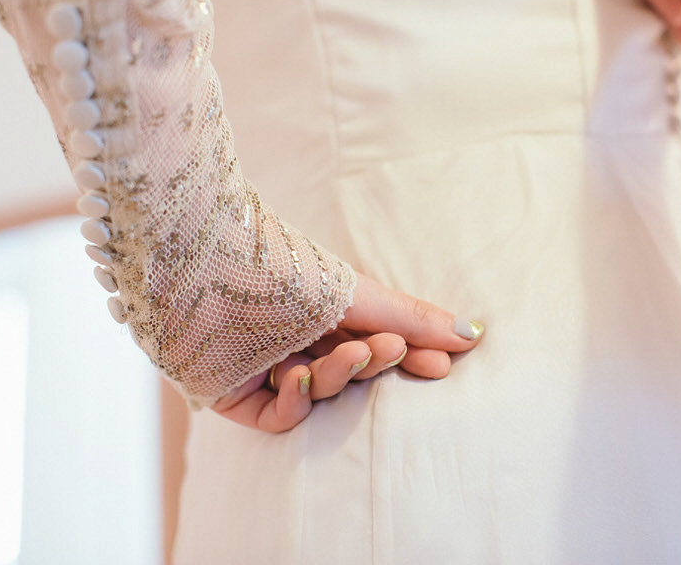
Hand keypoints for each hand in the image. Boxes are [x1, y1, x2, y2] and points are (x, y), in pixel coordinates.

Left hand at [212, 273, 483, 431]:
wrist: (206, 263)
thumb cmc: (284, 269)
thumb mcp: (359, 294)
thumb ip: (412, 316)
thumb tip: (474, 332)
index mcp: (323, 311)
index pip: (376, 342)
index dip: (409, 355)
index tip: (443, 365)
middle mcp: (297, 339)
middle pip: (351, 369)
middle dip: (377, 363)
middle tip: (397, 352)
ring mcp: (266, 367)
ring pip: (319, 391)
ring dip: (338, 376)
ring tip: (348, 354)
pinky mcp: (236, 395)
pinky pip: (278, 417)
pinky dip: (294, 403)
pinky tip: (295, 376)